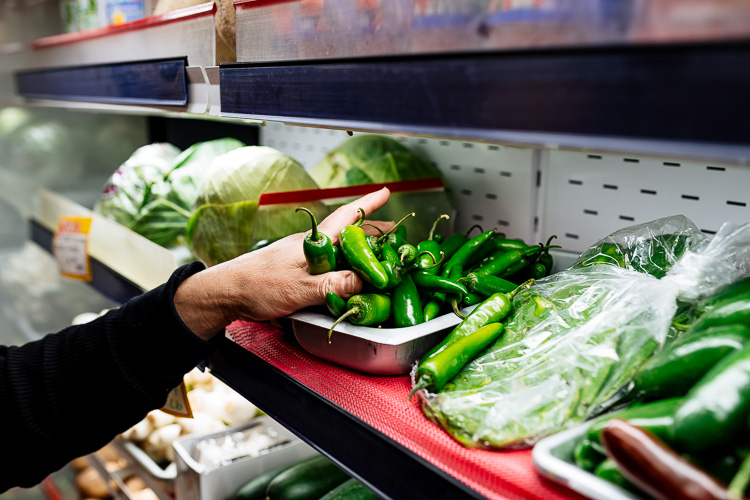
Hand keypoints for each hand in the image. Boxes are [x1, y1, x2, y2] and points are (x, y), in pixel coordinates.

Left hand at [175, 187, 391, 338]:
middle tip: (395, 234)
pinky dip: (345, 265)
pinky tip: (348, 276)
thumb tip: (365, 282)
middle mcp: (310, 244)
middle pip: (347, 233)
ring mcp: (303, 255)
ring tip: (378, 256)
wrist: (225, 292)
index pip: (346, 216)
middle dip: (373, 231)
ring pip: (339, 248)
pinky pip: (328, 262)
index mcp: (314, 241)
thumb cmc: (258, 285)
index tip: (385, 192)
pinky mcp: (296, 269)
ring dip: (360, 250)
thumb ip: (334, 285)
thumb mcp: (301, 289)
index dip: (368, 204)